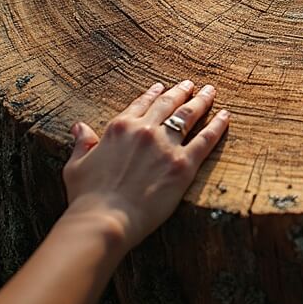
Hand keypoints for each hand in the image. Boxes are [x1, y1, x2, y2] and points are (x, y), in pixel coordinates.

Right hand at [61, 81, 230, 250]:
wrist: (105, 220)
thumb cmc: (87, 197)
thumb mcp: (77, 165)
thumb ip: (83, 143)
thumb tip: (79, 127)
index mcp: (119, 127)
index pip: (141, 103)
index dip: (153, 94)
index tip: (162, 87)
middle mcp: (144, 130)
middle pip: (169, 104)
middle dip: (182, 91)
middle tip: (192, 84)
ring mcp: (166, 145)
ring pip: (189, 115)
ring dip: (202, 101)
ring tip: (210, 91)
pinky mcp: (183, 164)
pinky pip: (206, 139)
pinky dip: (218, 125)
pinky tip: (226, 116)